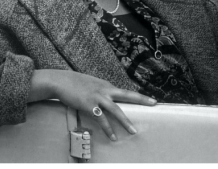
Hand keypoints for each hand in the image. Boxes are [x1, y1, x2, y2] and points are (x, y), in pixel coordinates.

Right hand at [31, 69, 154, 141]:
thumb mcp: (93, 86)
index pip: (127, 92)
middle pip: (127, 95)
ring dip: (125, 122)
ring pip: (116, 110)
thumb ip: (102, 92)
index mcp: (108, 86)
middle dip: (141, 100)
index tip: (152, 99)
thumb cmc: (76, 84)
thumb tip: (107, 99)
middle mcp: (106, 90)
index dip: (139, 96)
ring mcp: (98, 97)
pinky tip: (113, 136)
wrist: (63, 81)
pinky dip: (108, 129)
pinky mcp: (89, 105)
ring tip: (133, 131)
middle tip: (154, 103)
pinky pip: (101, 119)